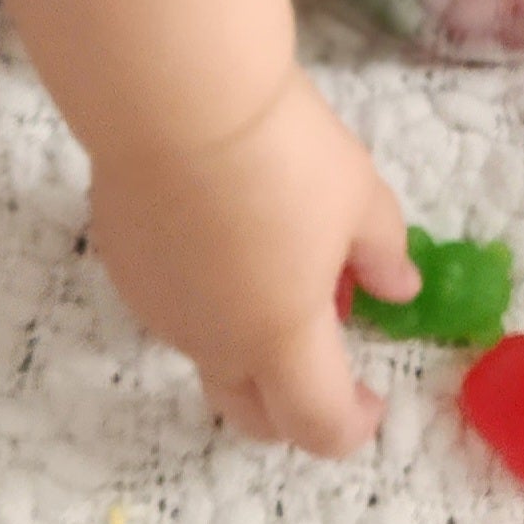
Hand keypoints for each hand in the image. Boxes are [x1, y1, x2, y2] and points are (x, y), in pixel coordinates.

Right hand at [89, 68, 419, 455]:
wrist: (177, 99)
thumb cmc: (283, 152)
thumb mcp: (359, 196)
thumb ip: (383, 253)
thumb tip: (398, 288)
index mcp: (280, 339)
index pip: (317, 424)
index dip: (351, 425)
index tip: (373, 399)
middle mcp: (213, 341)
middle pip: (249, 413)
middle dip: (290, 409)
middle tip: (324, 360)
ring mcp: (159, 306)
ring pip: (209, 350)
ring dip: (248, 336)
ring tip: (276, 256)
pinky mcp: (125, 264)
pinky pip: (173, 301)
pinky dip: (206, 290)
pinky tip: (220, 224)